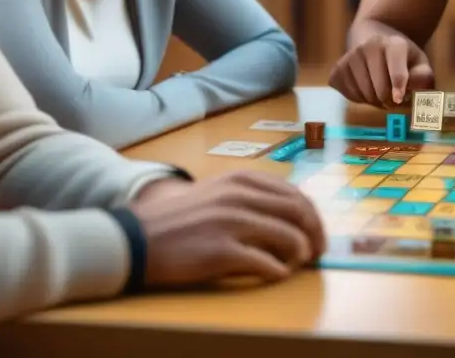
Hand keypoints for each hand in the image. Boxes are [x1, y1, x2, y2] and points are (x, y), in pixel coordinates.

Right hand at [130, 171, 324, 288]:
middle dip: (316, 235)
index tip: (317, 233)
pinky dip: (279, 271)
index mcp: (243, 180)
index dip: (313, 217)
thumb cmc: (180, 219)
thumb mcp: (218, 191)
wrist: (137, 239)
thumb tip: (290, 213)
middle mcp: (241, 196)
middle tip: (317, 252)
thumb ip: (250, 195)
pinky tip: (276, 274)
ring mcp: (232, 223)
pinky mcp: (222, 252)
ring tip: (297, 264)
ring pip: (290, 238)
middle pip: (300, 214)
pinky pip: (267, 264)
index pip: (296, 195)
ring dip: (301, 254)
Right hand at [329, 32, 434, 106]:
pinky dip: (360, 99)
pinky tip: (366, 88)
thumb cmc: (401, 56)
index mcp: (394, 44)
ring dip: (375, 102)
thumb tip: (414, 88)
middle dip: (390, 101)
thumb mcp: (418, 61)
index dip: (398, 86)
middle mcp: (369, 47)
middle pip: (380, 89)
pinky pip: (349, 96)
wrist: (371, 36)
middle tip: (395, 99)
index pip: (396, 69)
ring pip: (364, 95)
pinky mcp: (337, 69)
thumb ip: (423, 76)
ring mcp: (350, 57)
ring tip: (382, 92)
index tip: (398, 99)